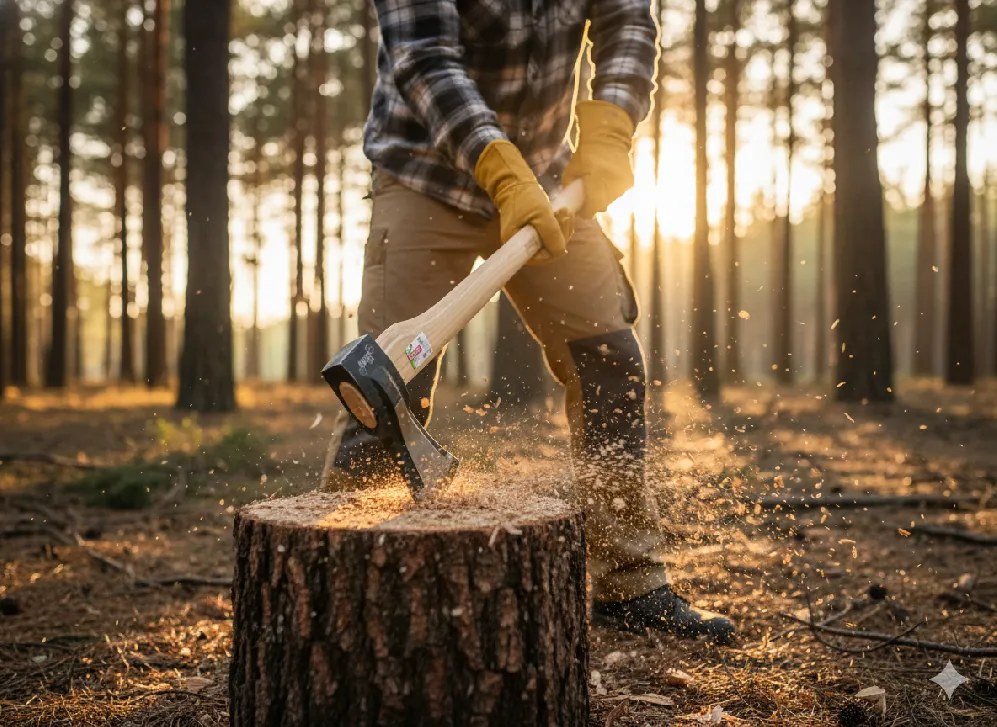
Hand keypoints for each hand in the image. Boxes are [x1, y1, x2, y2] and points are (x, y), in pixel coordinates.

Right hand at [474, 139, 573, 262]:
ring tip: (565, 211)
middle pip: (549, 250)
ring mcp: (530, 239)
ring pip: (553, 242)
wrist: (516, 184)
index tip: (562, 230)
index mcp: (517, 245)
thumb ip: (551, 233)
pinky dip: (560, 225)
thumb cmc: (525, 198)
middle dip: (562, 234)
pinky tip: (563, 213)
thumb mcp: (541, 214)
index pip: (540, 258)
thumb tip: (561, 251)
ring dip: (563, 228)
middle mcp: (523, 246)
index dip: (554, 249)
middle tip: (566, 215)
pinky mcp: (537, 232)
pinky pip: (552, 235)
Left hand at [562, 100, 635, 217]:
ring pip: (610, 200)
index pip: (590, 211)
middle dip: (592, 203)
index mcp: (596, 186)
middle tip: (586, 195)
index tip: (579, 207)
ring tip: (596, 185)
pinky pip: (618, 193)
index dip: (583, 211)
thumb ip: (570, 188)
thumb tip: (570, 202)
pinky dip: (611, 190)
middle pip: (600, 207)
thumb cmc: (585, 153)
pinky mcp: (629, 183)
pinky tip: (606, 180)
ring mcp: (622, 186)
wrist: (608, 136)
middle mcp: (611, 189)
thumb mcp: (571, 171)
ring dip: (603, 197)